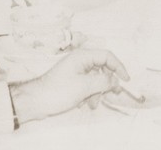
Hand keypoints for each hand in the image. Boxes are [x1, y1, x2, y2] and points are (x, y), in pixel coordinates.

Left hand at [9, 49, 129, 121]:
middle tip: (114, 94)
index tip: (125, 80)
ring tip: (93, 104)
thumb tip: (115, 80)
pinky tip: (84, 104)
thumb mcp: (84, 86)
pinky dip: (88, 94)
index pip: (107, 56)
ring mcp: (75, 71)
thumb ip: (103, 82)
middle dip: (107, 83)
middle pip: (101, 68)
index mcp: (82, 56)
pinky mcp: (71, 81)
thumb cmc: (58, 91)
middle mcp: (80, 61)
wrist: (35, 102)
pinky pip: (86, 85)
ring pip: (94, 79)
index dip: (118, 67)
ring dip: (97, 91)